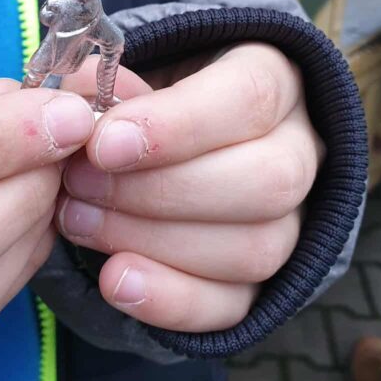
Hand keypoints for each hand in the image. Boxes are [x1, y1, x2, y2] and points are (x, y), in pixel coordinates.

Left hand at [59, 45, 323, 332]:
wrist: (155, 147)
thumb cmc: (143, 101)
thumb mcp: (125, 74)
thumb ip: (103, 86)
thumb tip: (81, 113)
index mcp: (273, 78)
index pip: (251, 98)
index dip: (177, 125)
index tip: (104, 145)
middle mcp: (298, 148)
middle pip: (268, 180)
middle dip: (160, 191)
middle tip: (82, 183)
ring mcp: (292, 221)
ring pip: (257, 247)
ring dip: (154, 241)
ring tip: (81, 221)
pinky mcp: (265, 282)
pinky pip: (236, 306)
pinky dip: (173, 301)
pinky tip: (116, 280)